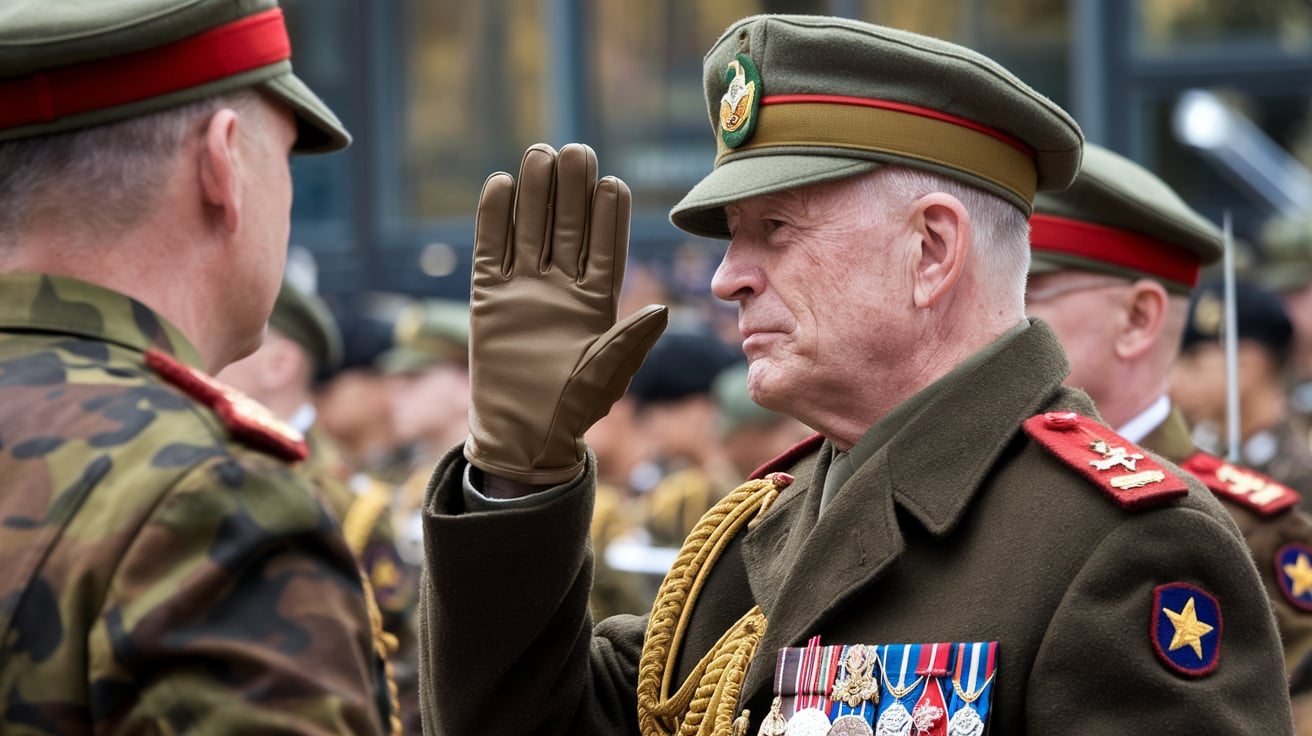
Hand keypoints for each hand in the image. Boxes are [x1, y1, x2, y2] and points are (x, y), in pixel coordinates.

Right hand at [464, 143, 666, 485]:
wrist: (523, 434)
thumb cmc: (572, 409)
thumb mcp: (607, 375)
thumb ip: (630, 340)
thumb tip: (661, 309)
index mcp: (597, 300)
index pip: (605, 248)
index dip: (609, 217)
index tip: (614, 183)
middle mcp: (562, 287)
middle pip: (568, 228)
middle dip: (572, 191)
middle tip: (576, 152)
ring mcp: (525, 288)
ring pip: (531, 229)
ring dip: (536, 193)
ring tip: (540, 154)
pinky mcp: (490, 296)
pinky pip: (491, 249)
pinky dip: (493, 218)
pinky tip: (499, 185)